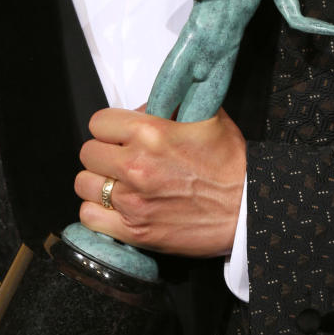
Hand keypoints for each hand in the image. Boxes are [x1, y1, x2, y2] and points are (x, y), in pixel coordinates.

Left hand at [75, 106, 245, 255]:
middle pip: (88, 153)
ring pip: (84, 184)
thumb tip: (149, 103)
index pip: (98, 122)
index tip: (120, 136)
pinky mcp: (134, 231)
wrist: (248, 210)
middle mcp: (135, 166)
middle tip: (121, 159)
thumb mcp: (208, 116)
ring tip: (117, 184)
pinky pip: (89, 217)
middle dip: (104, 153)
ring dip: (98, 182)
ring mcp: (132, 201)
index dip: (110, 128)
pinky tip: (115, 207)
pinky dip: (98, 212)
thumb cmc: (231, 165)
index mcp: (150, 132)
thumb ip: (173, 104)